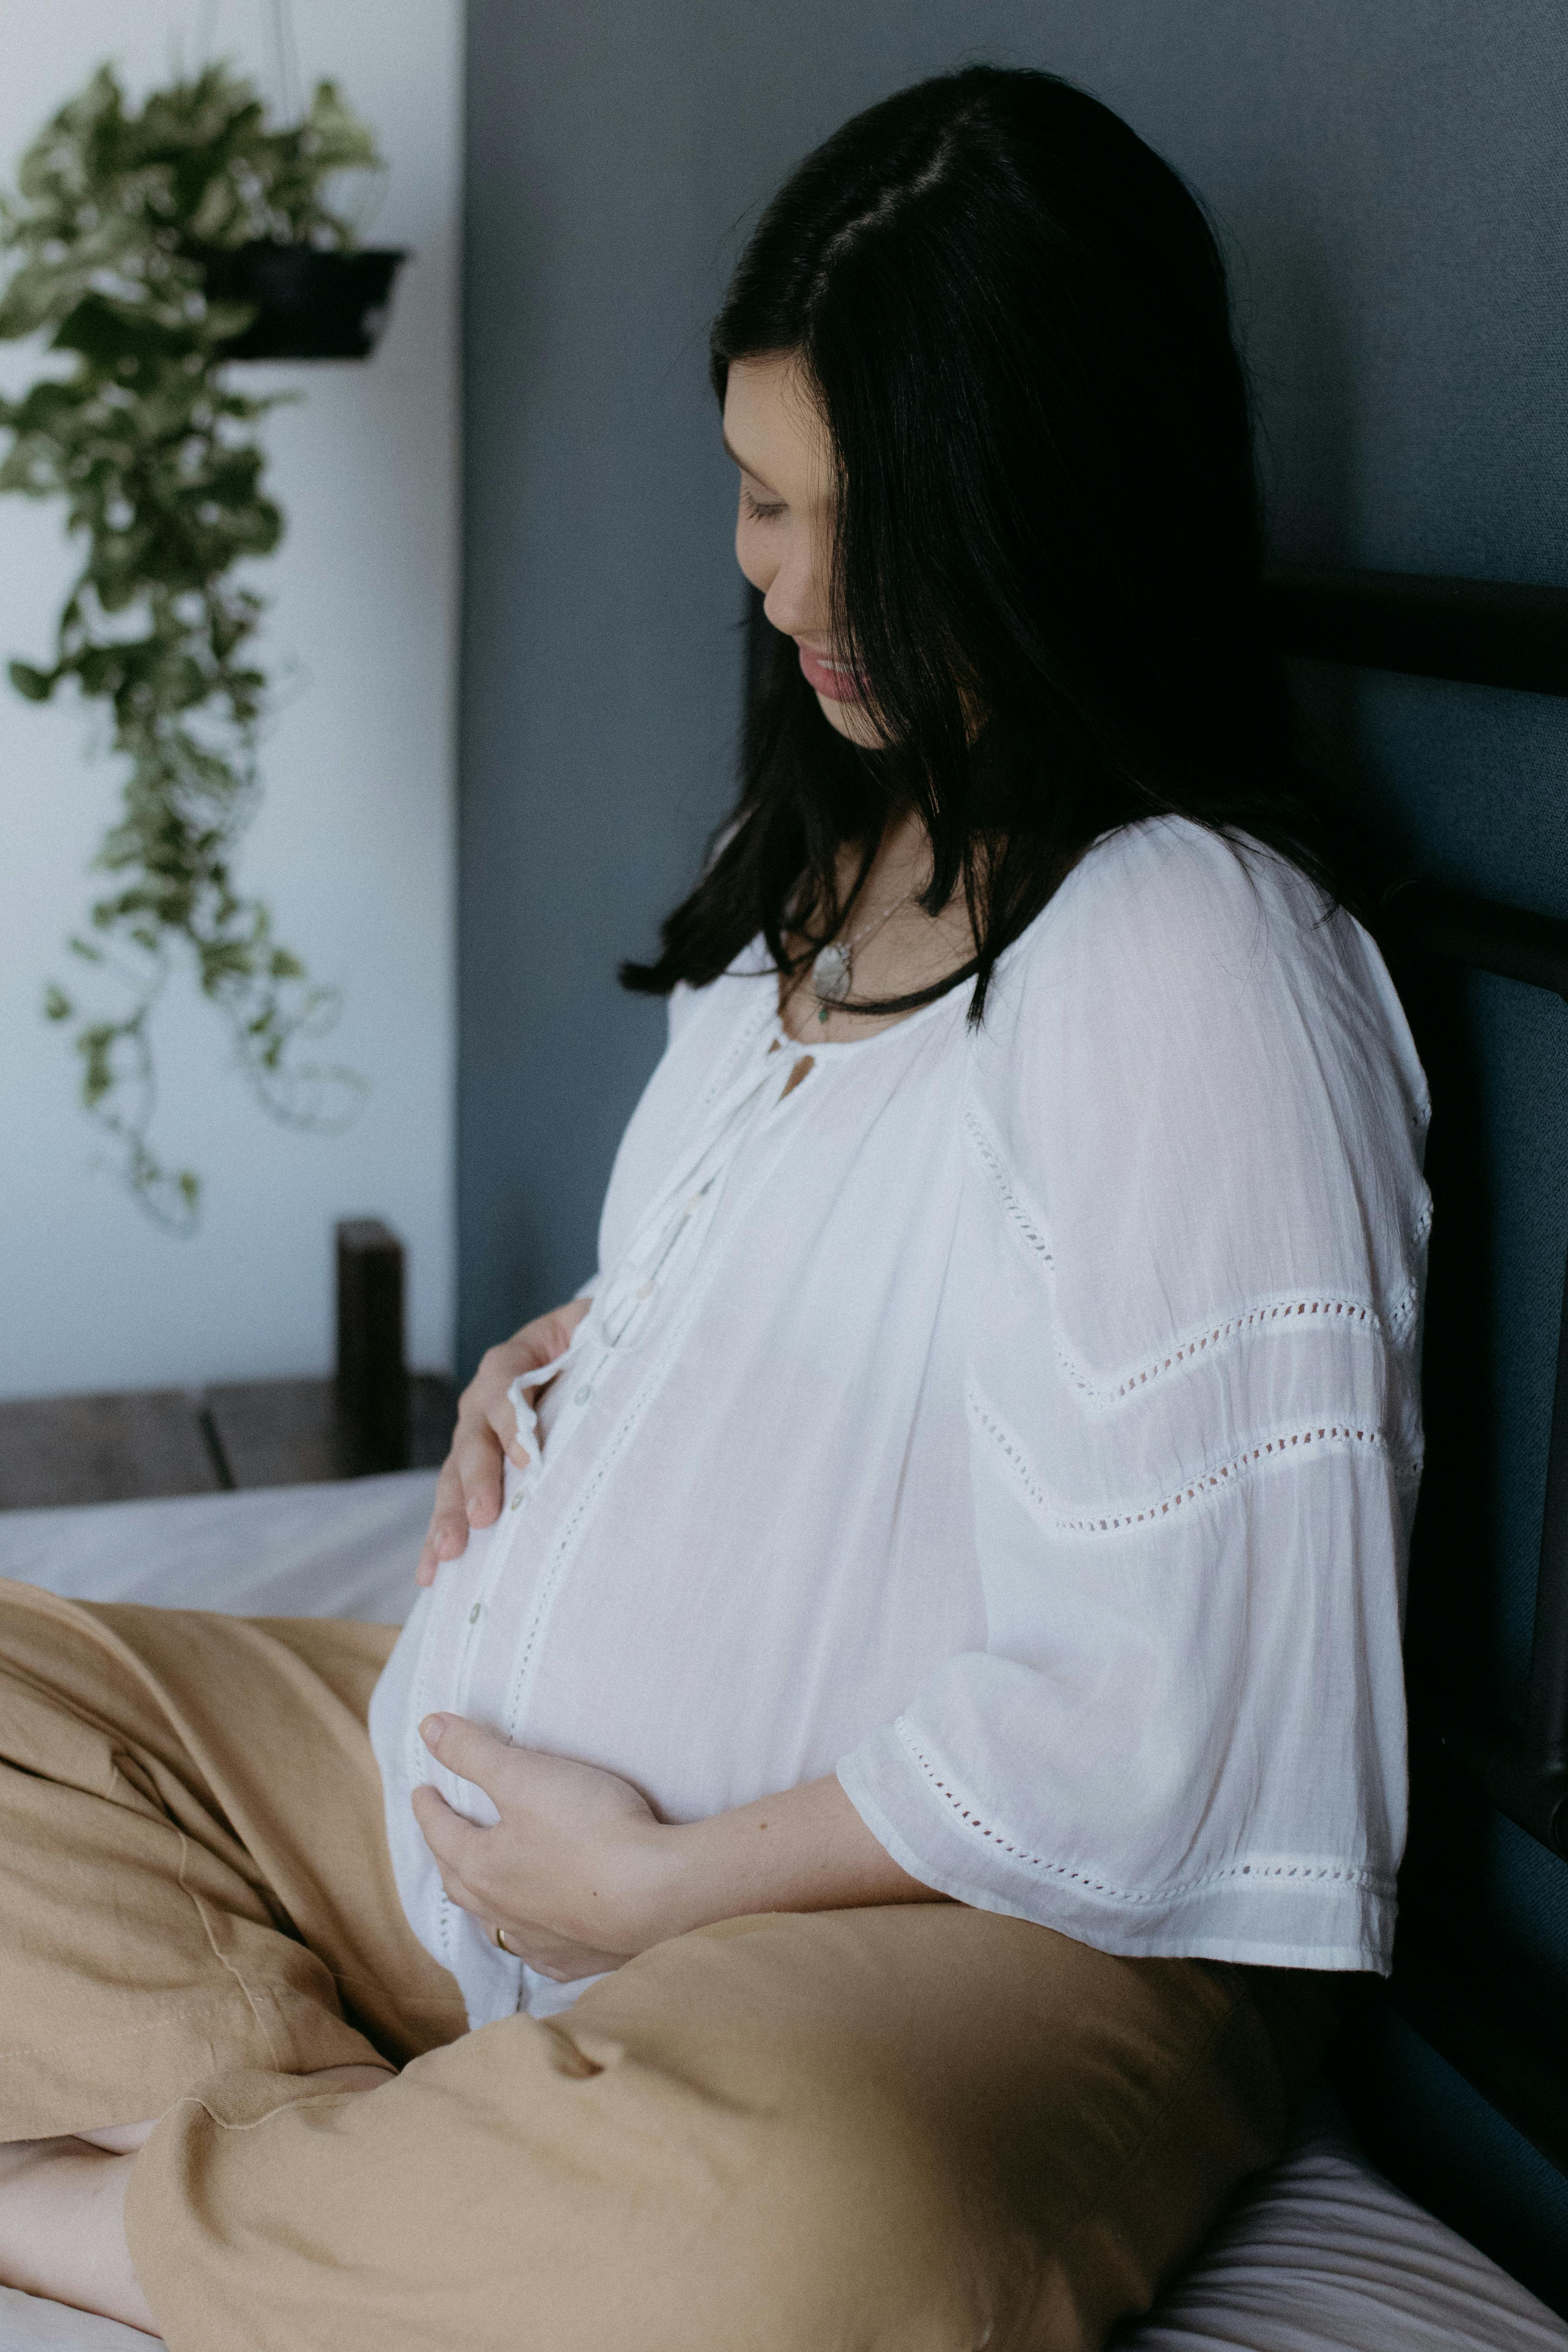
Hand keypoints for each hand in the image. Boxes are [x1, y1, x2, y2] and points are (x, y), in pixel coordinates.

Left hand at [411, 1714, 669, 1979]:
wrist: (656, 1894)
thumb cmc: (588, 1829)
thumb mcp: (525, 1775)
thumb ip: (474, 1752)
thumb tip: (427, 1727)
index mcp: (481, 1868)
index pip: (441, 1832)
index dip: (429, 1807)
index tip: (422, 1790)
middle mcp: (501, 1912)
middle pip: (460, 1881)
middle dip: (447, 1854)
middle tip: (444, 1834)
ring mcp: (539, 1941)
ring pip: (494, 1922)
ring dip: (482, 1900)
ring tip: (482, 1884)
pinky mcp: (577, 1959)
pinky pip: (536, 1950)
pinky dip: (526, 1935)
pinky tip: (536, 1932)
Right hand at [417, 1296, 591, 1584]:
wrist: (592, 1354)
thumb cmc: (603, 1343)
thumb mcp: (602, 1330)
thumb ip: (606, 1340)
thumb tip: (629, 1362)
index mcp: (517, 1358)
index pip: (504, 1382)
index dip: (513, 1419)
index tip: (530, 1459)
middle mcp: (487, 1399)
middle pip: (473, 1436)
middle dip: (475, 1480)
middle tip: (482, 1518)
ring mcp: (477, 1437)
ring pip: (454, 1475)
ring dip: (449, 1515)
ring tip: (447, 1554)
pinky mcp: (479, 1473)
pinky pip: (455, 1502)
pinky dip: (442, 1535)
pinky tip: (432, 1573)